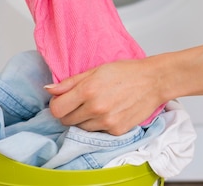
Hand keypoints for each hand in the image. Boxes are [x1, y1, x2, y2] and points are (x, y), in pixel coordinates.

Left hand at [44, 57, 166, 135]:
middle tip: (80, 103)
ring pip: (81, 129)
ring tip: (97, 106)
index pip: (56, 109)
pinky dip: (99, 125)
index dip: (57, 105)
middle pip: (66, 121)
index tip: (63, 101)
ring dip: (83, 120)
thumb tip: (49, 90)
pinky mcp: (117, 131)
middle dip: (69, 113)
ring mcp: (106, 122)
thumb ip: (70, 82)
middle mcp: (95, 108)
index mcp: (87, 90)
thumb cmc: (126, 72)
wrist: (153, 81)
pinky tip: (108, 112)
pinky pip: (97, 133)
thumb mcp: (95, 70)